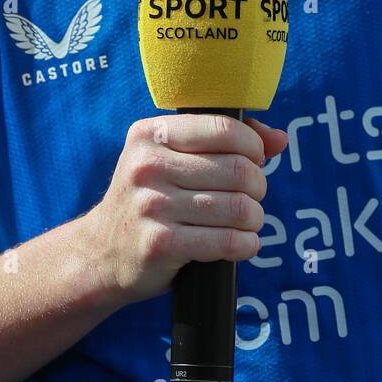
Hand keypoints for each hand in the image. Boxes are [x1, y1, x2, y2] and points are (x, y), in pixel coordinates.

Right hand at [82, 113, 287, 305]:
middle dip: (257, 186)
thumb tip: (280, 139)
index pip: (224, 129)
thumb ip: (224, 141)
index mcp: (150, 134)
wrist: (101, 252)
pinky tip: (243, 244)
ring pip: (237, 207)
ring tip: (248, 222)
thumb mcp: (170, 159)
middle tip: (251, 197)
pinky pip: (226, 241)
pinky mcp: (160, 244)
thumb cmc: (150, 199)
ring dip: (254, 218)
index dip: (253, 147)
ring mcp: (152, 205)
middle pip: (237, 169)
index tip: (254, 162)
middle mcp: (148, 165)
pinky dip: (246, 245)